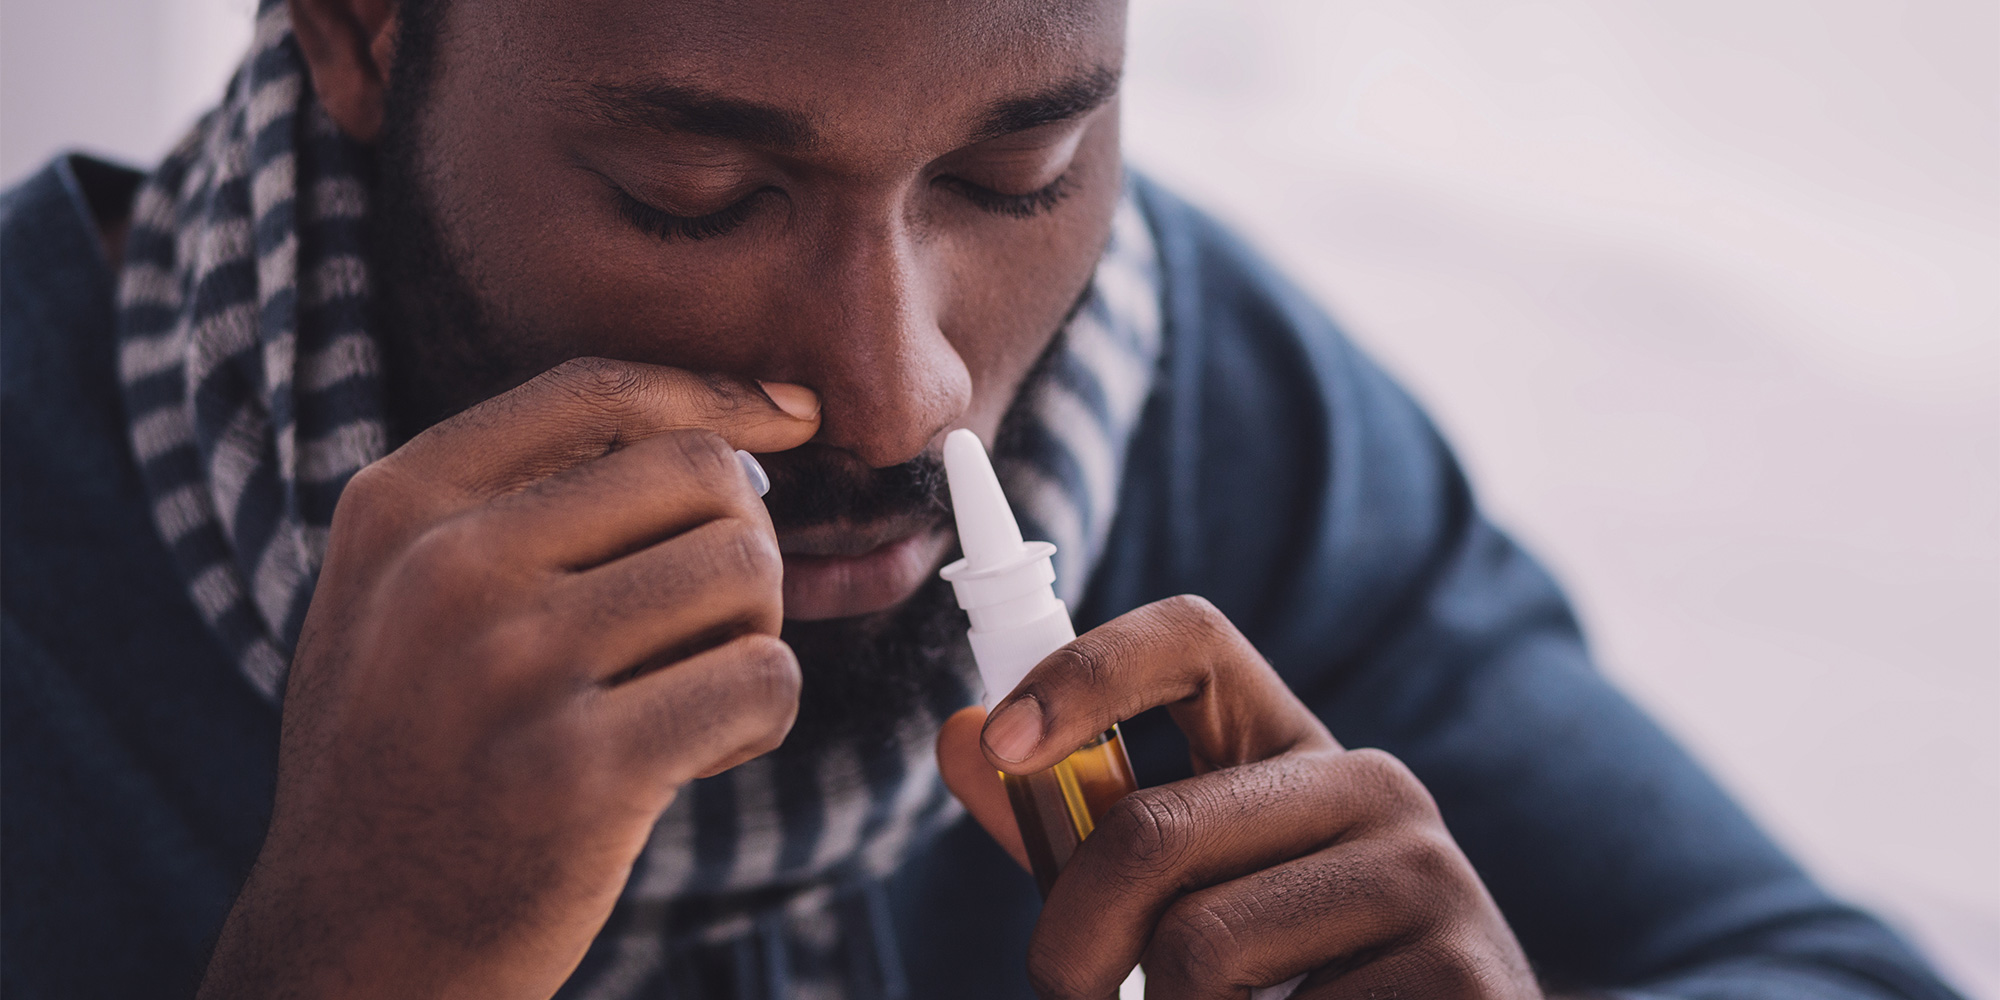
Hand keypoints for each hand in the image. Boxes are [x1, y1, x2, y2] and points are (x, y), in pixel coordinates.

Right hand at [199, 359, 819, 999]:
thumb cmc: (410, 757)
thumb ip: (517, 505)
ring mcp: (513, 670)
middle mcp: (448, 571)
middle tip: (711, 617)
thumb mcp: (397, 601)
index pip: (599, 390)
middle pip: (699, 474)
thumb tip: (731, 433)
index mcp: (400, 508)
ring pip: (746, 571)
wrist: (359, 944)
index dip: (717, 396)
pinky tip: (705, 754)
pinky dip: (762, 715)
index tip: (787, 421)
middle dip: (741, 539)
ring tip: (695, 691)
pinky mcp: (585, 771)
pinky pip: (763, 679)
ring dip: (753, 633)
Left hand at [937, 596, 1540, 998]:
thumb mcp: (1186, 903)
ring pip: (1196, 946)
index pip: (1193, 639)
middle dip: (1070, 943)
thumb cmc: (1284, 992)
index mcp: (1295, 755)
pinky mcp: (1459, 976)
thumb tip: (959, 737)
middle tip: (1068, 999)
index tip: (1003, 742)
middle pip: (1150, 830)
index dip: (1084, 668)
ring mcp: (1429, 879)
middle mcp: (1373, 789)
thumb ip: (1073, 839)